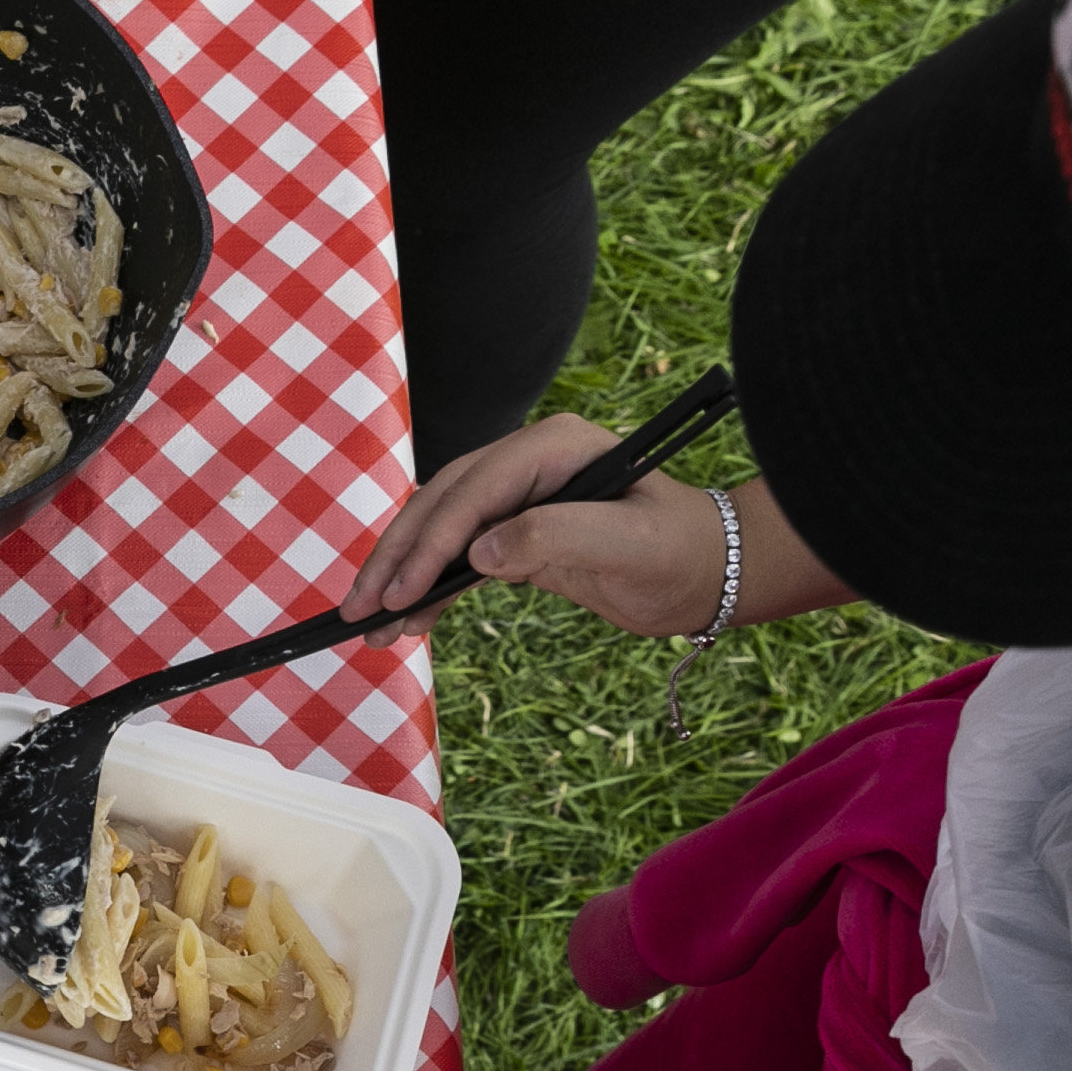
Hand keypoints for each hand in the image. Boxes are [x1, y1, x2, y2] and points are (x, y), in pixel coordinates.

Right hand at [353, 416, 729, 631]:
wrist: (710, 573)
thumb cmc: (682, 552)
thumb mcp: (628, 546)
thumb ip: (555, 538)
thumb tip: (480, 554)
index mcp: (552, 447)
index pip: (472, 491)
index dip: (431, 542)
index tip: (402, 592)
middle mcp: (526, 463)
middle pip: (439, 504)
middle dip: (396, 557)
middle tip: (360, 608)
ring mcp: (517, 497)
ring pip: (438, 530)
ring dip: (401, 575)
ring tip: (369, 623)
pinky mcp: (516, 533)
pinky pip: (457, 556)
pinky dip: (429, 589)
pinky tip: (409, 621)